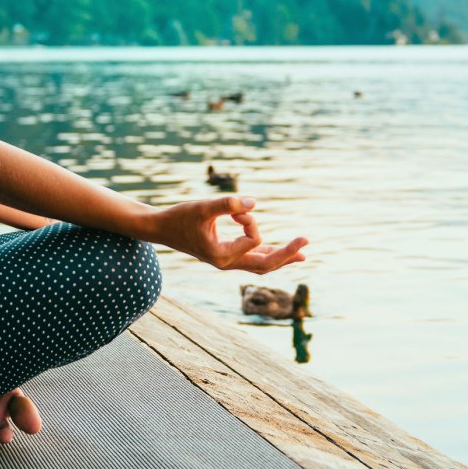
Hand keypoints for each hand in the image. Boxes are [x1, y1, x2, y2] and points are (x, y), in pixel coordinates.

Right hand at [152, 195, 308, 273]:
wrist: (160, 228)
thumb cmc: (180, 217)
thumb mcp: (203, 207)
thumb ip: (227, 203)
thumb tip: (254, 203)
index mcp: (222, 257)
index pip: (253, 239)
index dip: (249, 219)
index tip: (235, 208)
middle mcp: (227, 263)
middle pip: (266, 265)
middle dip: (287, 254)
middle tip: (307, 243)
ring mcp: (227, 261)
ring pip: (261, 264)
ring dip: (281, 257)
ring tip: (303, 254)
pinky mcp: (225, 255)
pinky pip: (252, 259)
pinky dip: (267, 253)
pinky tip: (277, 249)